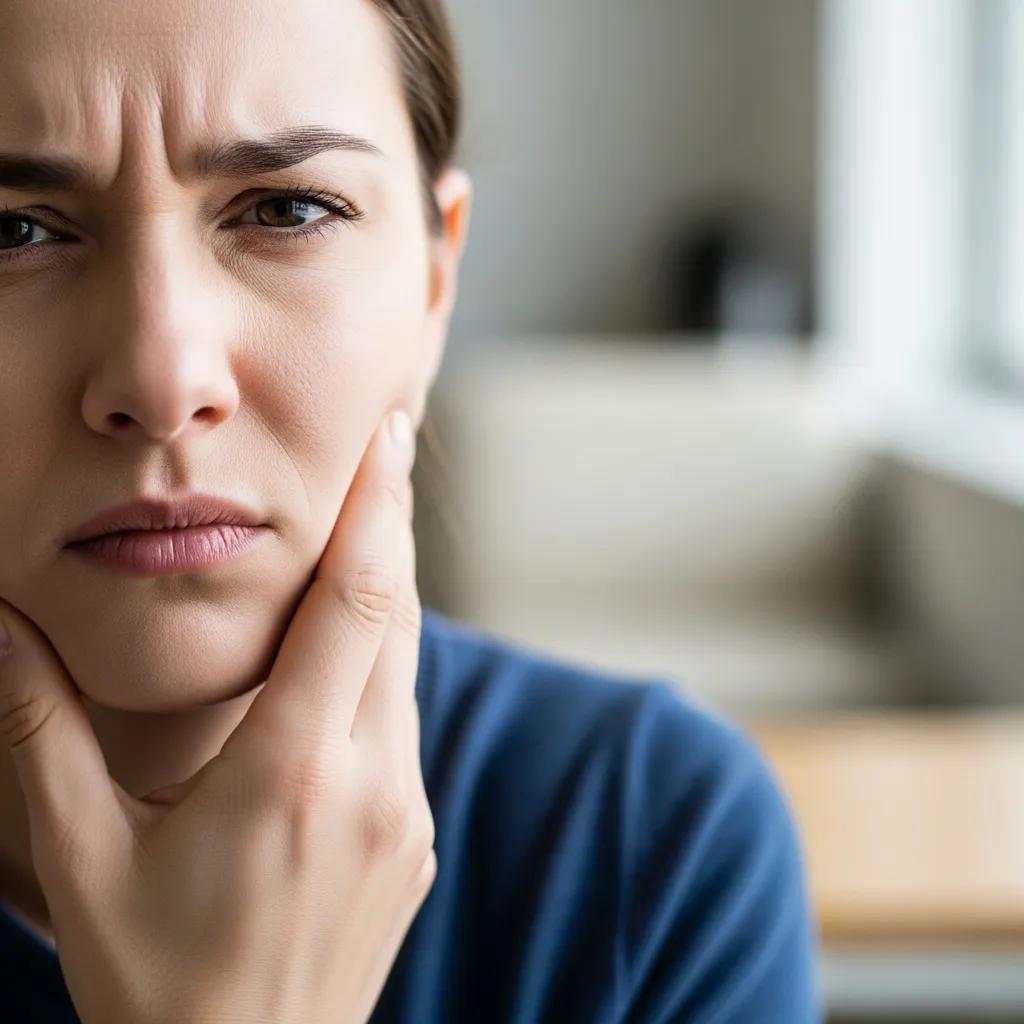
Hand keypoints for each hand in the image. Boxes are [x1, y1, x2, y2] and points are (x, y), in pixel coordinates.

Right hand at [0, 409, 433, 1023]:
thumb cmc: (157, 984)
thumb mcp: (81, 859)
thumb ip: (38, 733)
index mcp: (290, 768)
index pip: (355, 601)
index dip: (376, 507)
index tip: (390, 436)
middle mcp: (370, 778)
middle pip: (396, 613)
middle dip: (390, 523)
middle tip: (386, 448)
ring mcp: (406, 809)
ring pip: (405, 664)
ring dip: (385, 593)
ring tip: (364, 530)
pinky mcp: (417, 836)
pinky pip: (404, 720)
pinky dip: (382, 665)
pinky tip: (345, 655)